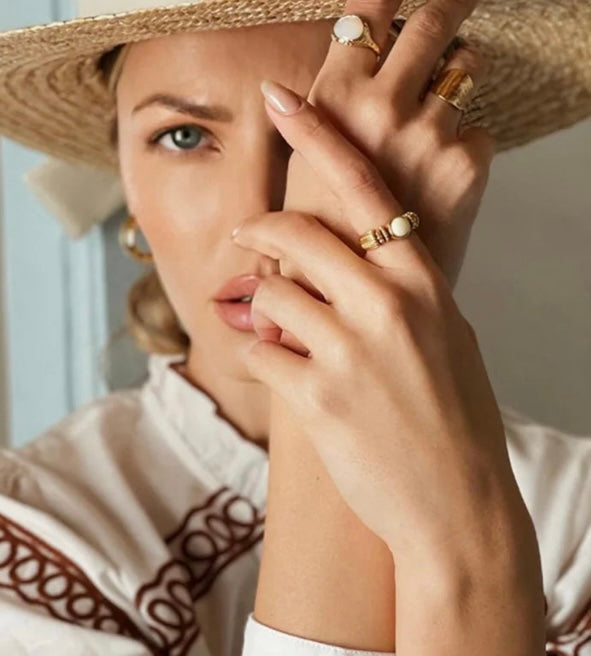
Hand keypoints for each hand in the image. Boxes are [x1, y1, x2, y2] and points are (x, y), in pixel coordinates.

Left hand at [232, 92, 531, 564]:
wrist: (458, 507)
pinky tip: (279, 371)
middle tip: (244, 236)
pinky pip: (258, 353)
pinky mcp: (318, 398)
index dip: (319, 137)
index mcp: (424, 281)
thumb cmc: (456, 422)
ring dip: (260, 309)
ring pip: (269, 293)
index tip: (282, 101)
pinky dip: (258, 357)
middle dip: (260, 230)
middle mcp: (387, 304)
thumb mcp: (449, 336)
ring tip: (276, 333)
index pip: (365, 188)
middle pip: (299, 232)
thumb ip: (404, 291)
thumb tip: (352, 261)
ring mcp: (350, 351)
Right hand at [278, 0, 492, 333]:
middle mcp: (382, 107)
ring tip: (429, 117)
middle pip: (430, 21)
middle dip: (445, 9)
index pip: (364, 11)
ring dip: (452, 81)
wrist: (357, 307)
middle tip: (452, 5)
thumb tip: (276, 92)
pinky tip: (435, 179)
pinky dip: (462, 144)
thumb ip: (312, 124)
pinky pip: (476, 128)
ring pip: (462, 69)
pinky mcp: (467, 164)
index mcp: (332, 101)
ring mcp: (429, 133)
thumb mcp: (297, 177)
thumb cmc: (320, 245)